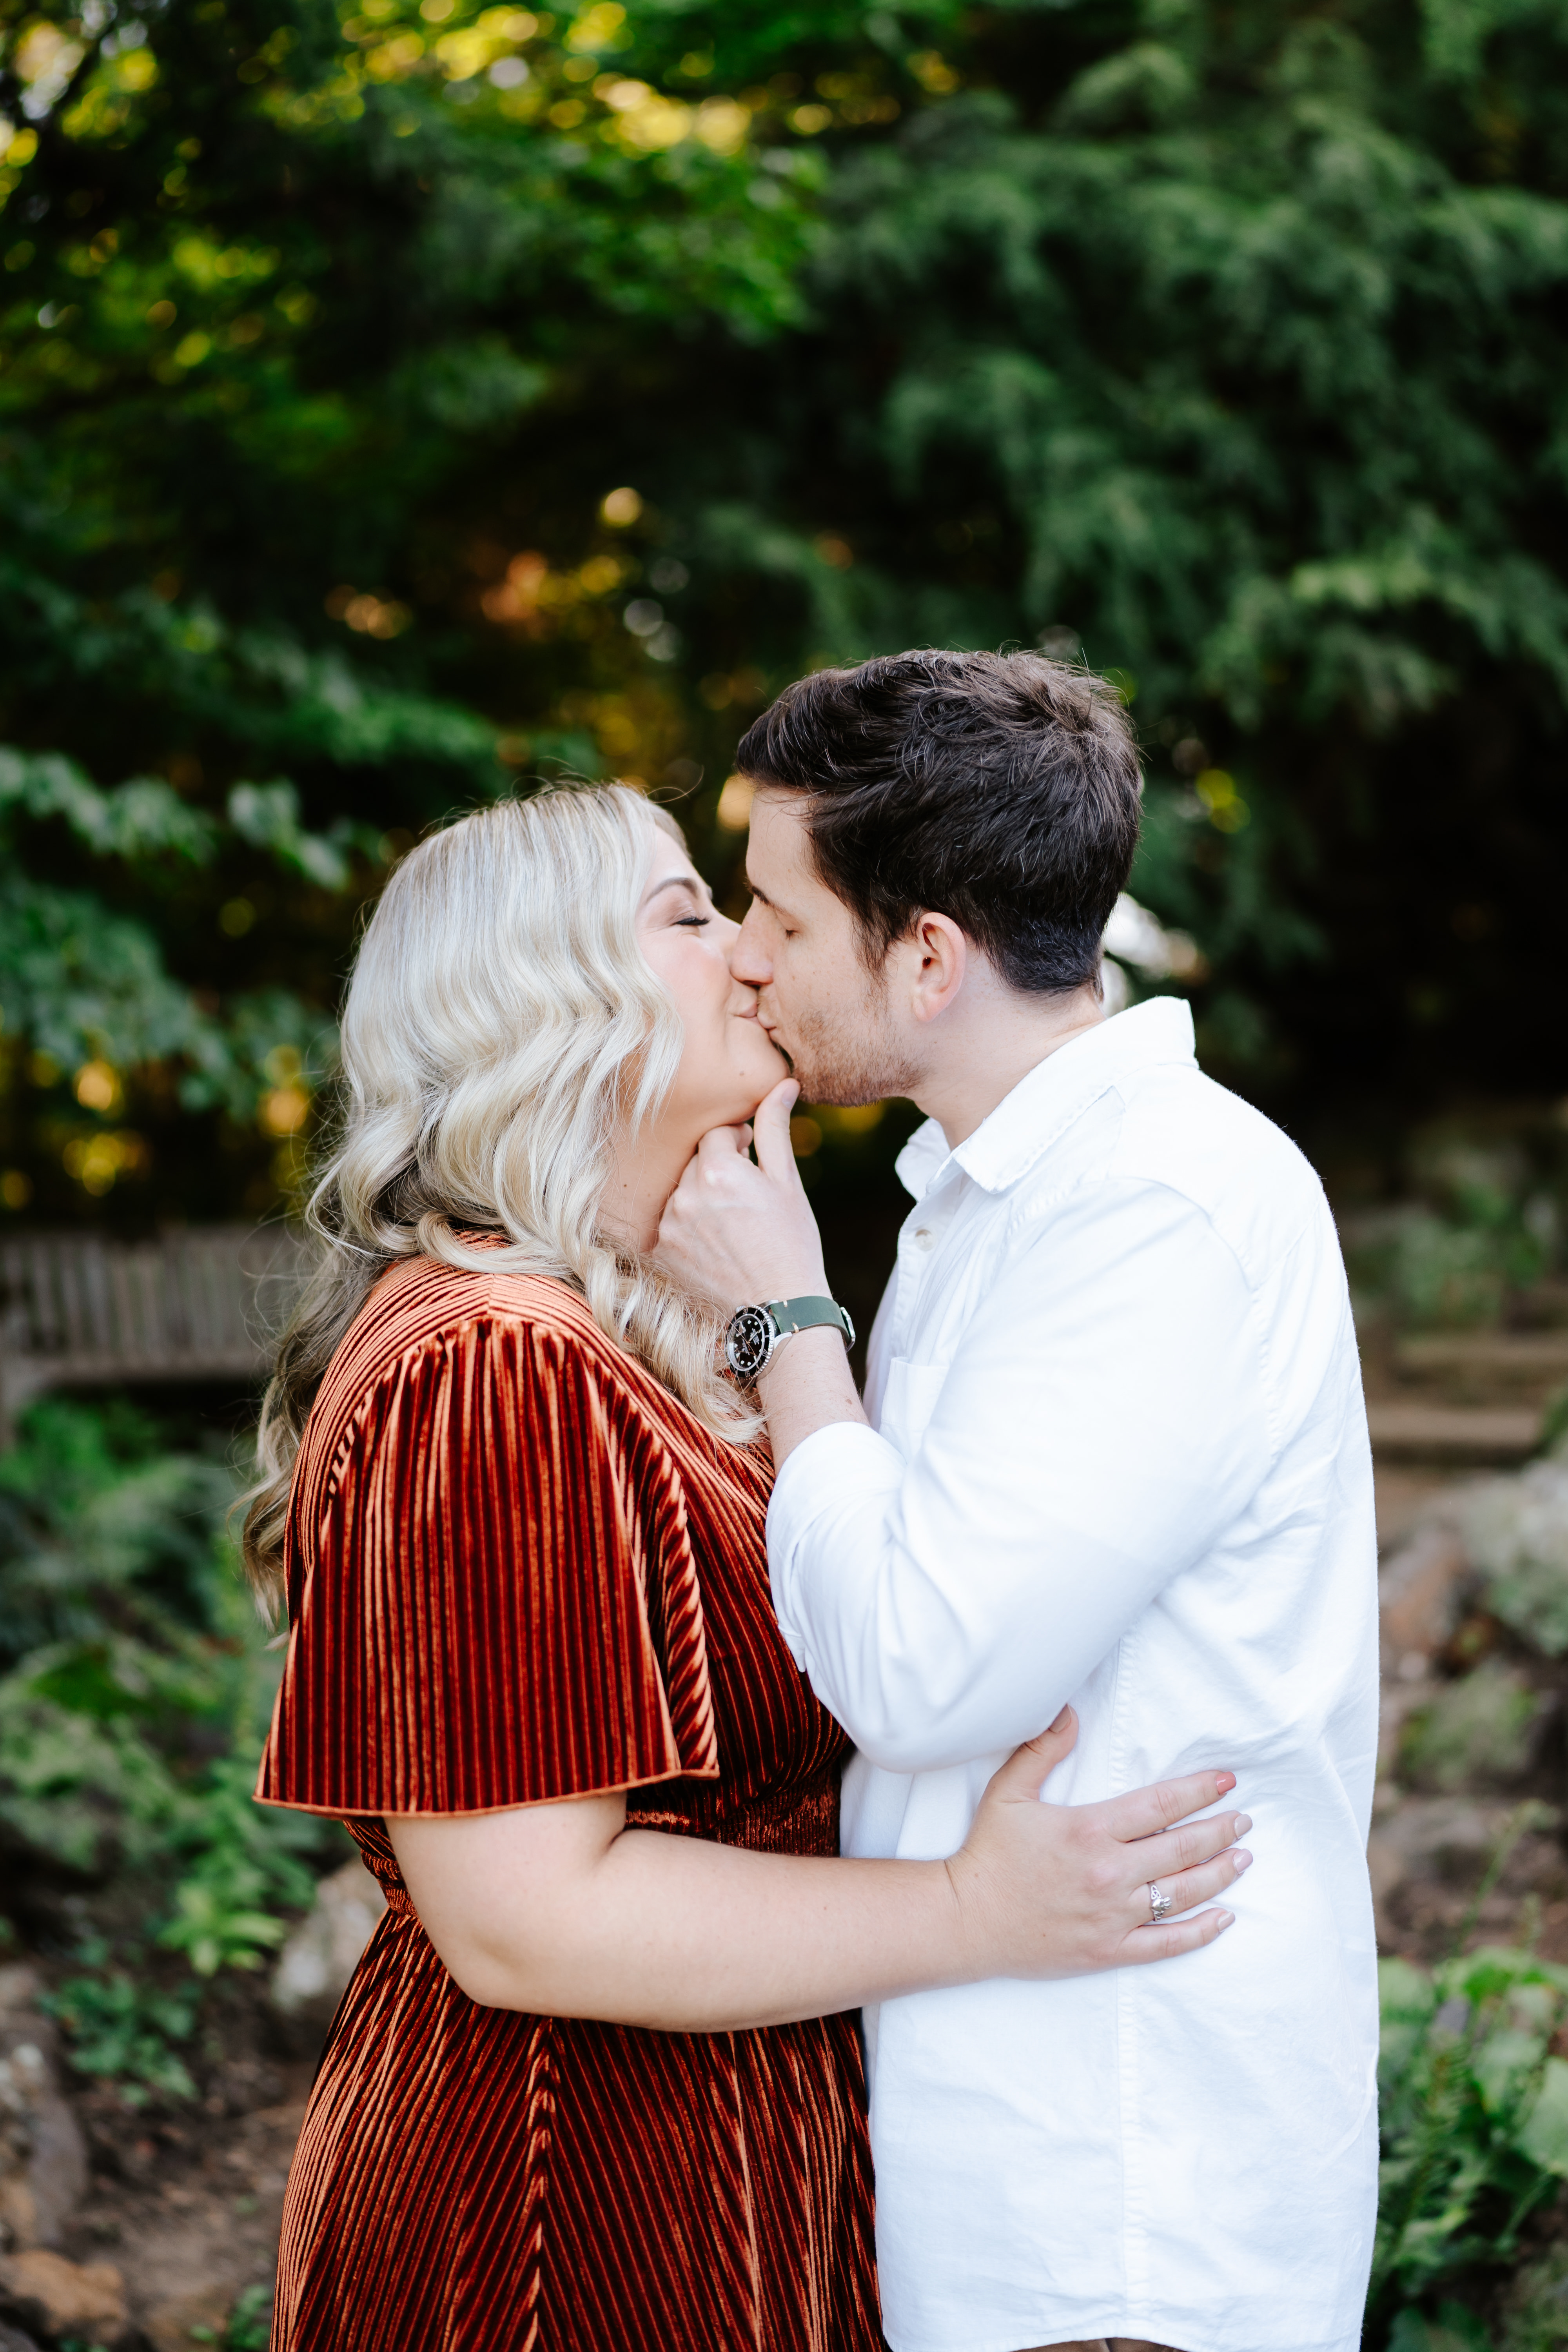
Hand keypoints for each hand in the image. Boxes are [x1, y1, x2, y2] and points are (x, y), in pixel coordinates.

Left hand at [656, 1077, 828, 1313]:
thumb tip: (783, 1083)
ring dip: (703, 1197)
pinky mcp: (662, 1252)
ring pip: (683, 1192)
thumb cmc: (791, 1242)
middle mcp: (686, 1193)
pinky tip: (717, 1245)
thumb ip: (776, 1129)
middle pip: (696, 1162)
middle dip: (719, 1169)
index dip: (737, 1142)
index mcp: (717, 1169)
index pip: (716, 1135)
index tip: (752, 1155)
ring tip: (734, 1224)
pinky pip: (671, 1223)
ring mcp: (670, 1225)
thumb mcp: (787, 1182)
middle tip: (747, 1194)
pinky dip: (690, 1227)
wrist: (779, 1308)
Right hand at [947, 1708, 1249, 1976]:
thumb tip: (1069, 1711)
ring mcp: (1112, 1915)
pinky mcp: (1109, 1949)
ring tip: (1242, 1858)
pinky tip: (1224, 1918)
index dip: (1198, 1790)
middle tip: (1245, 1821)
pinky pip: (1167, 1943)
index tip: (1227, 1782)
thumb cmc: (988, 1853)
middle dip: (1220, 1831)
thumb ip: (1041, 1749)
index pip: (1160, 1805)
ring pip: (1183, 1893)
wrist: (965, 1919)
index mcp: (1089, 1829)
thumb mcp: (1008, 1792)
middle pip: (1182, 1848)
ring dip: (1220, 1874)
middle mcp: (1109, 1872)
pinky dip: (1201, 1932)